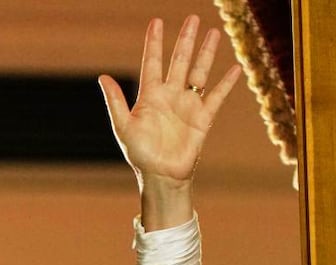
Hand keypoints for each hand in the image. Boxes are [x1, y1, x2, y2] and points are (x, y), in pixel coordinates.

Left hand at [99, 16, 240, 228]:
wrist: (161, 175)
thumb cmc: (140, 153)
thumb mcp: (124, 126)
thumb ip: (115, 101)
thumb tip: (101, 77)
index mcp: (150, 96)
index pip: (153, 63)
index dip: (154, 43)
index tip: (156, 22)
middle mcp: (170, 96)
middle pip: (179, 61)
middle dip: (185, 40)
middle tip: (192, 18)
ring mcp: (187, 105)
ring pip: (199, 72)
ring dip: (206, 54)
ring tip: (214, 32)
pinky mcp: (203, 117)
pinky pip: (216, 96)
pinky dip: (226, 83)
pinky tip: (234, 69)